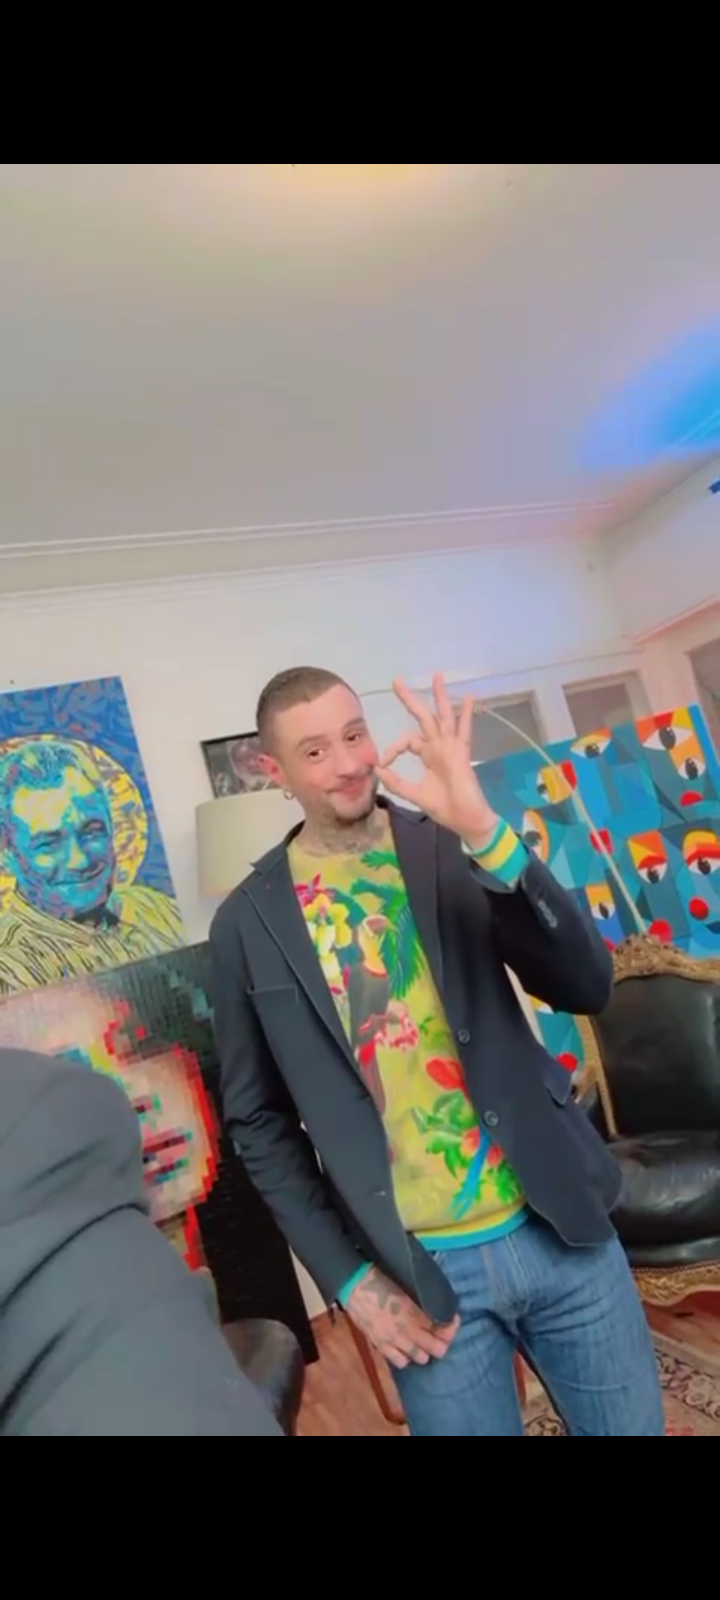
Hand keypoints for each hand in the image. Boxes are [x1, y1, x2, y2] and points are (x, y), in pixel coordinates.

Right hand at [345, 1265, 459, 1368]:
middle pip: (437, 1349)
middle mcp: (408, 1329)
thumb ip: (422, 1301)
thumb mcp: (407, 1285)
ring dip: (425, 1350)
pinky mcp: (380, 1345)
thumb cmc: (380, 1277)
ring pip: (421, 1358)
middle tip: (440, 1334)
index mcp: (416, 1311)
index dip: (452, 1325)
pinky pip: (400, 1361)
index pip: (444, 1328)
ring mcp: (394, 1340)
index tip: (452, 1319)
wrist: (354, 1283)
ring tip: (422, 1341)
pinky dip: (406, 1357)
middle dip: (442, 1341)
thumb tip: (435, 1308)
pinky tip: (405, 1348)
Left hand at [376, 673, 499, 847]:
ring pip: (443, 716)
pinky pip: (464, 731)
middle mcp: (439, 747)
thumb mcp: (415, 794)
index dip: (393, 748)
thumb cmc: (445, 808)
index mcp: (428, 755)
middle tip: (397, 681)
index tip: (383, 762)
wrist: (466, 819)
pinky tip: (469, 697)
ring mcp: (451, 747)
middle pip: (423, 717)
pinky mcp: (462, 753)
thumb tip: (377, 769)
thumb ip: (397, 783)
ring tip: (437, 676)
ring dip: (440, 696)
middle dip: (410, 699)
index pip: (407, 740)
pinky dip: (466, 714)